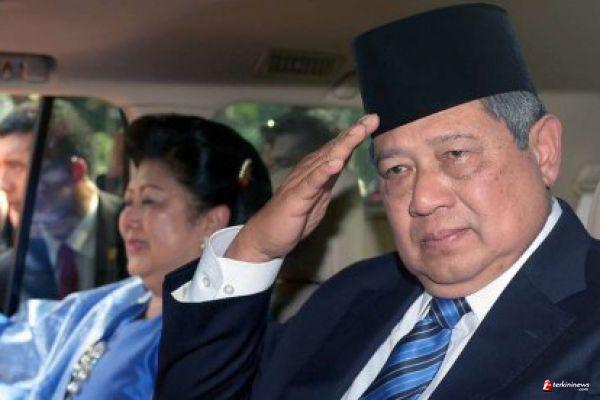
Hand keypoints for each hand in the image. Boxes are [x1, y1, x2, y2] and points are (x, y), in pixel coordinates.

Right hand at [225, 114, 379, 261]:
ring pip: (325, 160)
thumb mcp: (317, 197)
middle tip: (373, 118)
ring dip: (343, 145)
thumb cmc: (292, 217)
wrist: (264, 237)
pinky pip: (312, 183)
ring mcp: (301, 183)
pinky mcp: (296, 198)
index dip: (355, 135)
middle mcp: (308, 171)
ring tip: (358, 131)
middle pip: (334, 149)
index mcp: (315, 171)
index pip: (337, 149)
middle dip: (354, 133)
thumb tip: (341, 163)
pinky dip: (324, 171)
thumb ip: (328, 179)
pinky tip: (336, 163)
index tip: (372, 120)